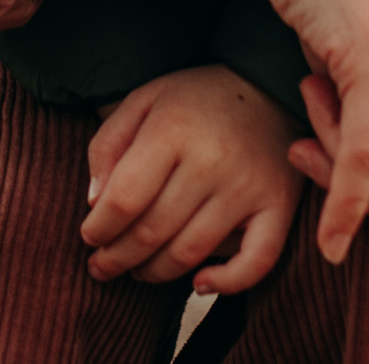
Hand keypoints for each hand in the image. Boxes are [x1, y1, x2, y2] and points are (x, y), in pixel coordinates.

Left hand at [81, 65, 302, 294]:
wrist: (266, 84)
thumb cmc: (195, 98)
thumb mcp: (142, 100)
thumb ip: (108, 145)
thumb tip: (94, 204)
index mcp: (172, 129)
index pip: (124, 199)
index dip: (99, 229)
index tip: (89, 238)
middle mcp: (211, 161)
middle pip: (153, 231)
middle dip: (118, 258)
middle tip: (102, 267)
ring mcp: (248, 187)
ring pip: (191, 253)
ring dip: (155, 273)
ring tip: (137, 272)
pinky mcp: (279, 205)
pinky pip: (256, 261)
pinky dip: (227, 283)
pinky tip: (199, 285)